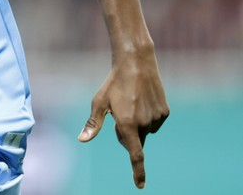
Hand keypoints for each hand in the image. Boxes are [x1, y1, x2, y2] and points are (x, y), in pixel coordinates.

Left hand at [78, 50, 169, 188]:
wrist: (136, 64)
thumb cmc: (113, 83)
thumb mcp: (99, 102)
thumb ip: (93, 124)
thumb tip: (82, 140)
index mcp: (126, 124)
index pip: (134, 154)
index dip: (137, 171)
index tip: (140, 185)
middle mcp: (144, 124)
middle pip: (134, 140)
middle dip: (126, 134)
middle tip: (119, 113)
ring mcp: (156, 118)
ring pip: (145, 131)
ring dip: (137, 125)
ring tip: (132, 102)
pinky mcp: (165, 112)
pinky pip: (154, 123)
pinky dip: (147, 117)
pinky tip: (142, 100)